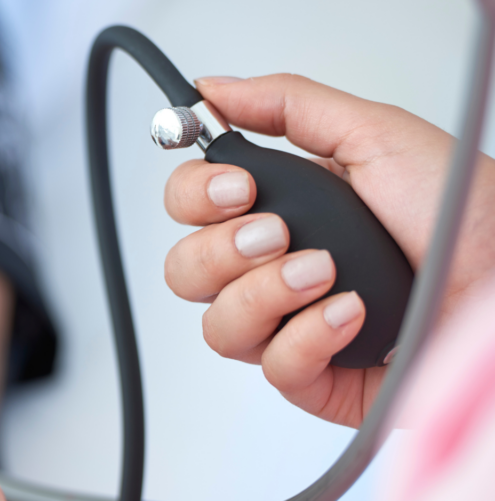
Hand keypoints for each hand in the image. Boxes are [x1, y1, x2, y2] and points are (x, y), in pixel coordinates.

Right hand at [163, 74, 494, 426]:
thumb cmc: (461, 213)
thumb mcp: (373, 135)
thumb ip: (287, 105)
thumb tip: (211, 92)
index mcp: (279, 207)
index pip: (187, 206)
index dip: (195, 197)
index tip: (239, 187)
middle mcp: (272, 267)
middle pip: (184, 271)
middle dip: (222, 250)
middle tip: (279, 233)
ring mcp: (289, 323)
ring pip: (217, 326)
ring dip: (265, 294)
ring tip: (323, 273)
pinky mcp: (315, 376)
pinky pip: (272, 368)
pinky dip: (308, 338)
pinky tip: (351, 314)